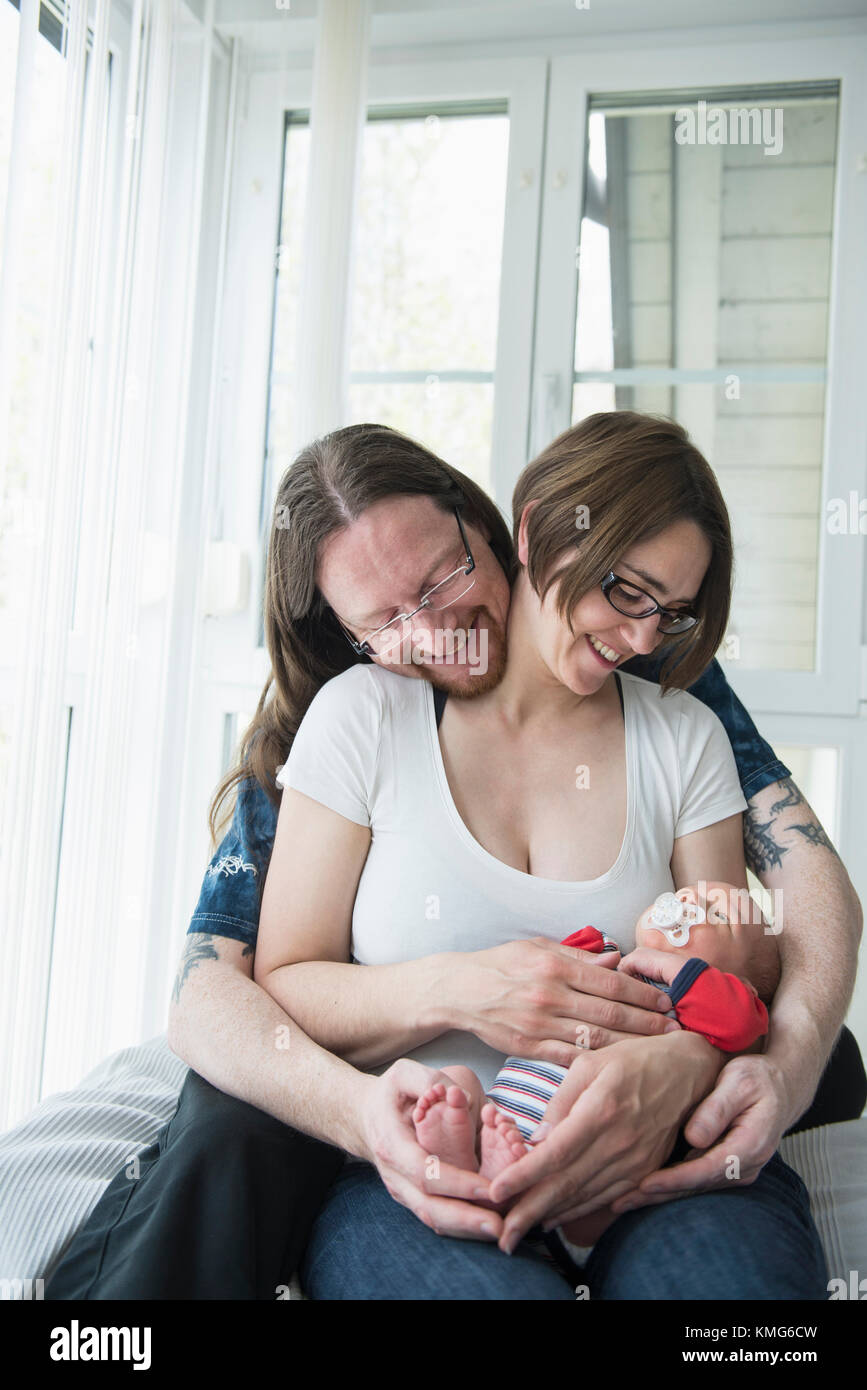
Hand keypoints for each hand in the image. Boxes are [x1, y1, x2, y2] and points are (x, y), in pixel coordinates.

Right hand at [356, 1058, 504, 1241]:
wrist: (364, 1117)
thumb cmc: (389, 1094)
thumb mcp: (404, 1074)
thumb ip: (431, 1080)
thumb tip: (461, 1097)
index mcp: (392, 1144)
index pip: (425, 1172)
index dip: (457, 1183)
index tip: (489, 1188)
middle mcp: (395, 1175)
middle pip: (428, 1207)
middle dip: (464, 1219)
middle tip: (499, 1226)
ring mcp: (402, 1190)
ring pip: (432, 1219)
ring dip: (465, 1229)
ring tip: (499, 1231)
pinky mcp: (412, 1197)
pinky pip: (435, 1216)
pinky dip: (460, 1225)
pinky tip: (486, 1225)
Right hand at [449, 938, 676, 1066]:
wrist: (457, 990)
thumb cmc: (502, 964)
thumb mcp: (538, 947)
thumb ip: (578, 957)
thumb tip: (617, 962)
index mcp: (555, 966)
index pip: (611, 983)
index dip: (644, 994)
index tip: (668, 1001)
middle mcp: (549, 996)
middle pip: (610, 1014)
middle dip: (648, 1023)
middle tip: (677, 1031)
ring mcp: (538, 1025)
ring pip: (595, 1040)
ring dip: (631, 1046)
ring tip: (658, 1050)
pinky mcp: (528, 1048)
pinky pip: (570, 1059)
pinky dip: (597, 1063)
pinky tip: (619, 1066)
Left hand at [487, 1030, 723, 1251]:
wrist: (690, 1069)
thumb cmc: (634, 1059)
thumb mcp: (590, 1063)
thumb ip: (561, 1102)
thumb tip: (537, 1140)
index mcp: (601, 1110)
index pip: (554, 1153)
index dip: (523, 1176)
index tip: (496, 1192)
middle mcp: (619, 1142)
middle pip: (567, 1185)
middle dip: (529, 1212)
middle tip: (502, 1235)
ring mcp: (636, 1161)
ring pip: (585, 1197)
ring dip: (551, 1217)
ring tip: (520, 1230)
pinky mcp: (647, 1170)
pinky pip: (607, 1198)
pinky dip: (579, 1211)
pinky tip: (555, 1218)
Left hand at [606, 1053, 796, 1215]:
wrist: (781, 1088)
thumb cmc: (757, 1079)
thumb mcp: (739, 1081)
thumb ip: (717, 1108)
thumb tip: (694, 1138)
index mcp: (750, 1145)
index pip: (706, 1170)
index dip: (673, 1179)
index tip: (644, 1184)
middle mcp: (745, 1166)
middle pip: (696, 1187)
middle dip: (657, 1196)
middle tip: (618, 1202)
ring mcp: (737, 1171)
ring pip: (694, 1189)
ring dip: (659, 1197)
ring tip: (621, 1201)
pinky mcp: (727, 1169)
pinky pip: (696, 1182)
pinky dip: (670, 1187)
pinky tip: (642, 1190)